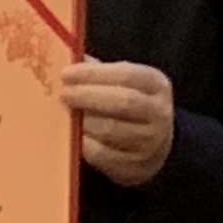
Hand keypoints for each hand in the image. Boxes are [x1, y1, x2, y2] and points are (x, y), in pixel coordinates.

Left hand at [65, 59, 176, 188]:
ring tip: (67, 114)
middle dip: (88, 96)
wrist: (157, 148)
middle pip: (123, 101)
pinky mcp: (134, 165)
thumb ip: (103, 72)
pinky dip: (84, 144)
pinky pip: (102, 155)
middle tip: (64, 94)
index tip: (66, 73)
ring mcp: (149, 141)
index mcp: (157, 85)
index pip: (127, 75)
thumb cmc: (133, 109)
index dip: (94, 73)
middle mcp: (158, 112)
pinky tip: (73, 137)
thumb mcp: (129, 85)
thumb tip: (71, 57)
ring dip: (83, 121)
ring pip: (111, 130)